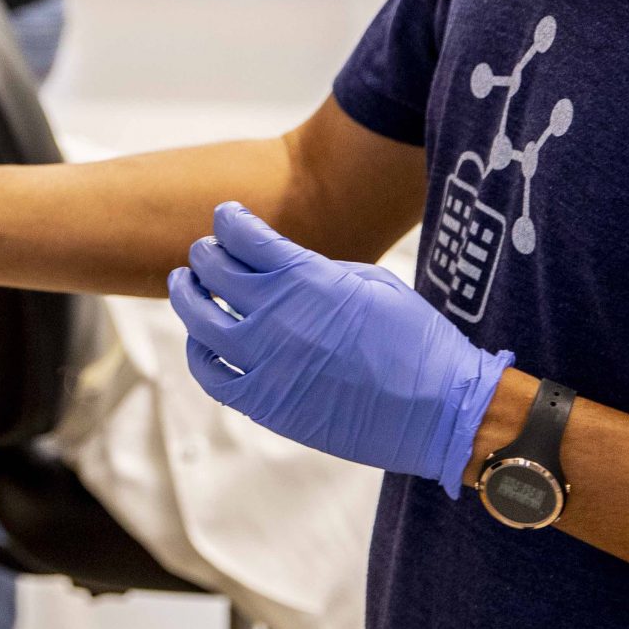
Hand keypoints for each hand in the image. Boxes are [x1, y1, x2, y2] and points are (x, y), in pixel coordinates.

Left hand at [169, 202, 511, 495]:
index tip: (227, 217)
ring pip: (198, 318)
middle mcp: (275, 315)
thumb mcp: (370, 282)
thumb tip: (277, 264)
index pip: (241, 234)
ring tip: (185, 283)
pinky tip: (201, 339)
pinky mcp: (266, 403)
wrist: (443, 411)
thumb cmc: (417, 340)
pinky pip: (211, 373)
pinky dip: (198, 351)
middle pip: (213, 269)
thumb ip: (314, 270)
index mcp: (304, 277)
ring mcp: (265, 361)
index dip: (229, 219)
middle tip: (206, 252)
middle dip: (207, 253)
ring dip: (187, 294)